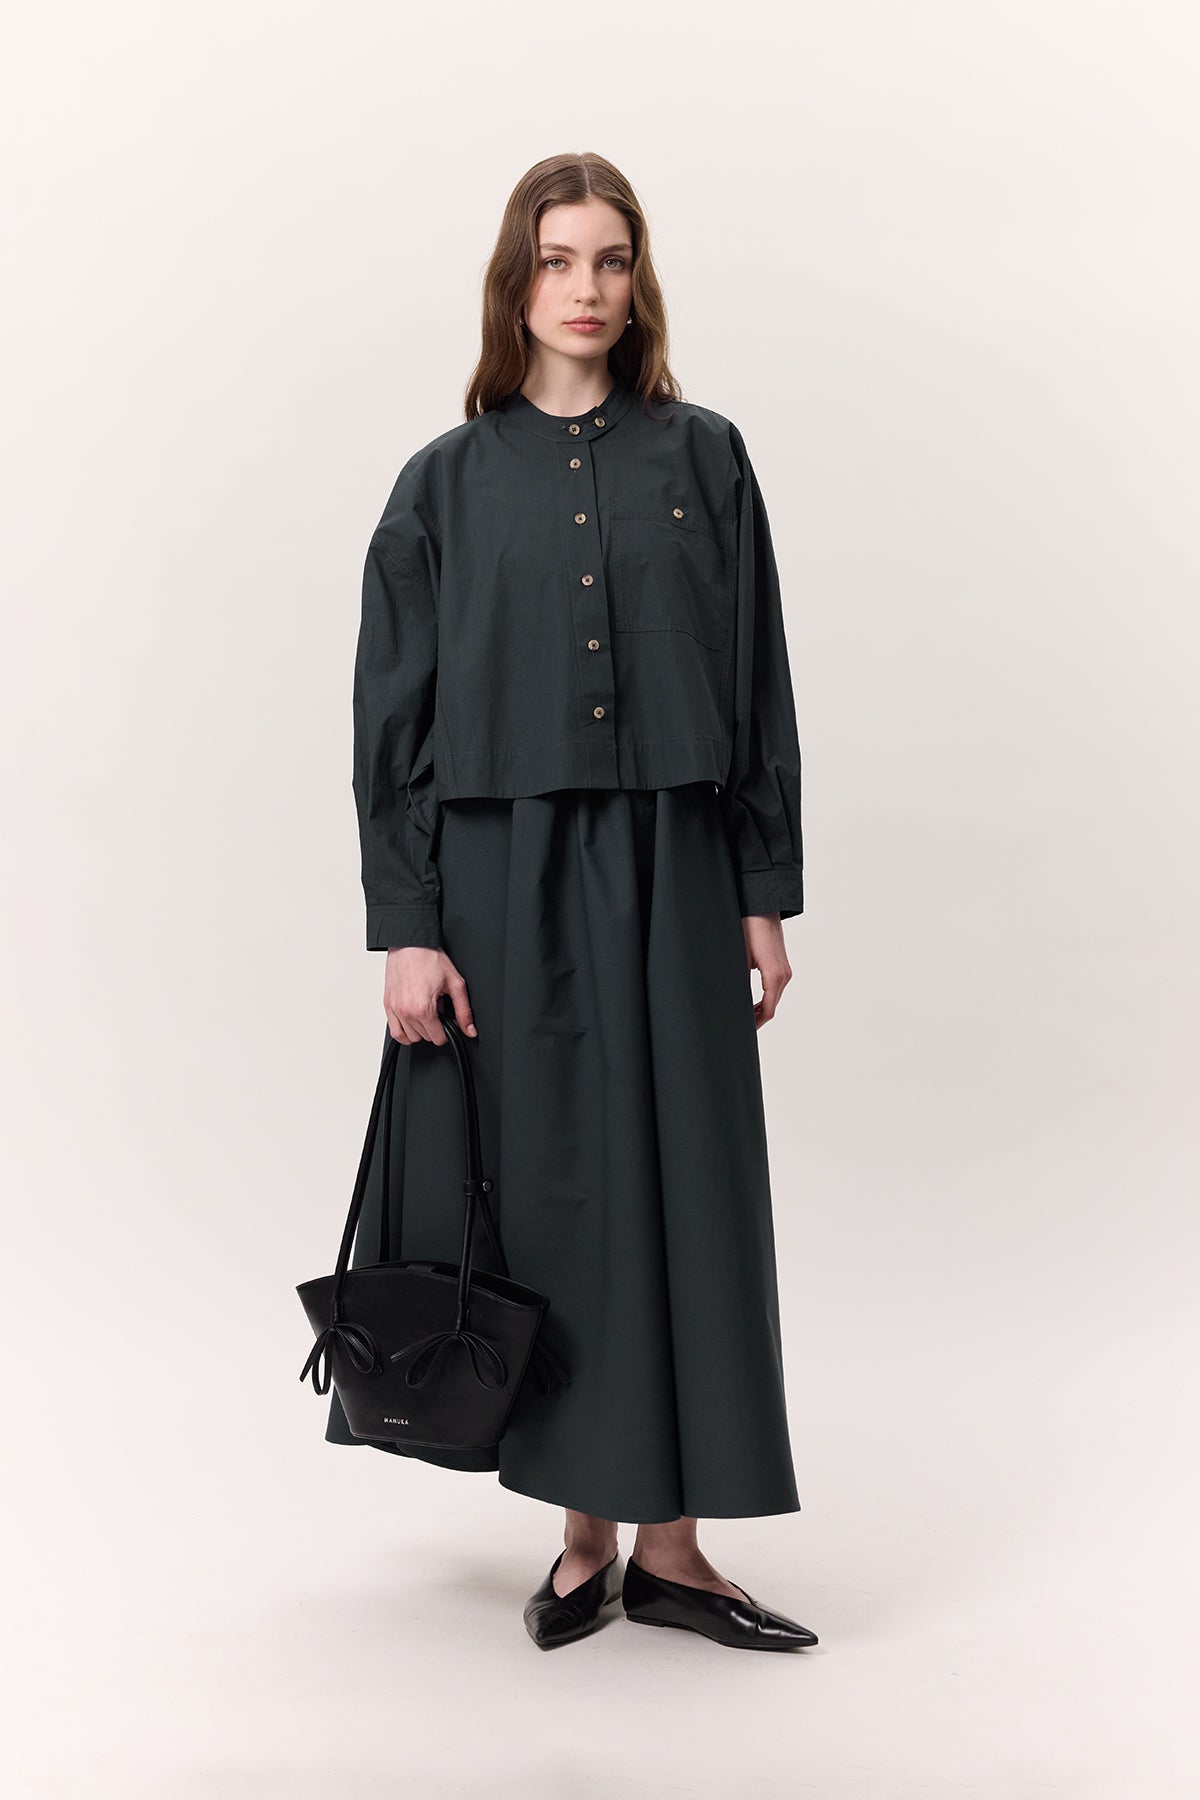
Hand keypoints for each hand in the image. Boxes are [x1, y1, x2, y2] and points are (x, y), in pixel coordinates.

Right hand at [382, 947, 477, 1045]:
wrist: (410, 943)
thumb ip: (463, 1011)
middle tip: (437, 1009)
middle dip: (434, 1027)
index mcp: (423, 1009)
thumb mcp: (455, 984)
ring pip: (409, 1037)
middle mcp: (406, 1012)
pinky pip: (395, 1032)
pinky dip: (404, 1031)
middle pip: (424, 1037)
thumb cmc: (429, 958)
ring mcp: (395, 1009)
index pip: (438, 1038)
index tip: (448, 1019)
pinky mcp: (388, 1005)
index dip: (447, 1030)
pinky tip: (412, 1021)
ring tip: (425, 1012)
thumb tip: (469, 1030)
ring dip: (419, 1029)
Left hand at [741, 913, 791, 1028]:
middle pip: (772, 1007)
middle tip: (739, 1029)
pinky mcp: (781, 965)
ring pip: (774, 998)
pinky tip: (751, 1003)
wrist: (762, 907)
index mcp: (774, 975)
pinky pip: (775, 988)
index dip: (756, 1023)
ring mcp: (785, 970)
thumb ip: (739, 981)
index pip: (768, 1010)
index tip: (743, 1032)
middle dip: (757, 1019)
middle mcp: (784, 975)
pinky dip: (765, 999)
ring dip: (761, 1009)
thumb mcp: (739, 957)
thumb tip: (731, 1000)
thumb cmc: (749, 928)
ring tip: (743, 1019)